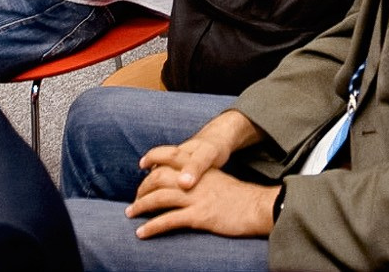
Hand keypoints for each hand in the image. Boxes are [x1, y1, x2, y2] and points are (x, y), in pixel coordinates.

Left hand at [129, 167, 277, 239]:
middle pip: (159, 177)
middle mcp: (195, 179)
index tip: (143, 166)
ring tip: (130, 214)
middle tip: (135, 199)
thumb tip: (188, 184)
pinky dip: (152, 227)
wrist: (257, 206)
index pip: (171, 156)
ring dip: (141, 206)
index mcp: (201, 168)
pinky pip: (169, 221)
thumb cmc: (241, 197)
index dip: (154, 159)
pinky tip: (142, 233)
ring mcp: (196, 197)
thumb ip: (203, 178)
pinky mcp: (199, 215)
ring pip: (159, 198)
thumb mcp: (220, 180)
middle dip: (143, 187)